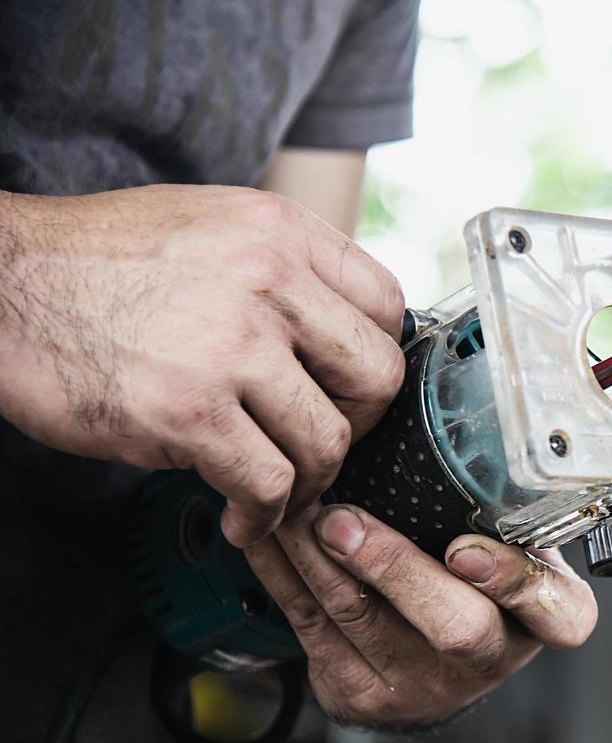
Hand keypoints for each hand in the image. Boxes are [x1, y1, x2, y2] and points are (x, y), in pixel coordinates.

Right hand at [0, 185, 404, 544]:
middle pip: (376, 376)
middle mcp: (268, 280)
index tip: (349, 391)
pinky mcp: (186, 410)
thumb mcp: (208, 227)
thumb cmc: (94, 262)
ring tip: (278, 490)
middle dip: (359, 424)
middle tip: (320, 444)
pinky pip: (268, 482)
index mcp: (279, 231)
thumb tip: (345, 331)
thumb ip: (283, 268)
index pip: (386, 305)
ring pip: (327, 439)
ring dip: (309, 480)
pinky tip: (244, 516)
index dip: (375, 359)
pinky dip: (264, 514)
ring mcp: (229, 345)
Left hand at [244, 504, 598, 728]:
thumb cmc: (483, 580)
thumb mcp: (518, 544)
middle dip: (392, 569)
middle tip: (342, 523)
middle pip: (454, 626)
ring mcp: (425, 685)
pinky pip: (312, 627)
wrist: (437, 668)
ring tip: (294, 508)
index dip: (511, 582)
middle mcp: (491, 658)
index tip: (463, 549)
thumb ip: (509, 506)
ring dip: (317, 558)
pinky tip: (272, 535)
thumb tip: (469, 410)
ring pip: (363, 619)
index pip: (557, 612)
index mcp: (548, 618)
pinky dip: (285, 573)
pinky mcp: (361, 692)